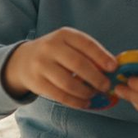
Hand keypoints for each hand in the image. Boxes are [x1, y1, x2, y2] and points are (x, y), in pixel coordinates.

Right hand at [3, 28, 117, 108]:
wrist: (23, 60)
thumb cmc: (56, 53)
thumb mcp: (69, 44)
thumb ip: (88, 53)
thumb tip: (112, 68)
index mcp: (63, 35)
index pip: (86, 44)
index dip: (102, 56)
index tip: (114, 68)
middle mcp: (51, 47)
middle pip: (78, 64)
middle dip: (96, 78)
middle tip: (106, 86)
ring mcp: (41, 65)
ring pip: (69, 83)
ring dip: (86, 92)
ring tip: (94, 94)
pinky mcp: (37, 83)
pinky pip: (60, 95)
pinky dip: (75, 101)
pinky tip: (84, 102)